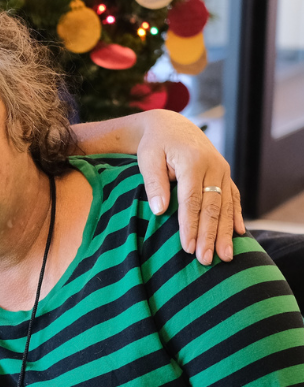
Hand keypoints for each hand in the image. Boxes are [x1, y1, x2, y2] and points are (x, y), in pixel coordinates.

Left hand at [134, 110, 244, 264]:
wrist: (171, 126)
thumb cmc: (155, 145)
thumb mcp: (148, 158)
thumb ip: (154, 183)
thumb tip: (160, 211)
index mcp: (193, 162)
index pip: (192, 200)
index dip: (190, 225)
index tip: (187, 247)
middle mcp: (213, 166)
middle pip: (212, 207)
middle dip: (209, 235)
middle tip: (206, 260)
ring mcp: (222, 171)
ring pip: (226, 206)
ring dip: (225, 232)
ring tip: (225, 256)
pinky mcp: (225, 175)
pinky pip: (233, 198)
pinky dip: (235, 216)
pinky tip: (238, 234)